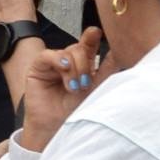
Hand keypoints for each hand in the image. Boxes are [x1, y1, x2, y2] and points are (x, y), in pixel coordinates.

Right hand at [18, 26, 106, 152]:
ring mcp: (53, 64)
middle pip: (79, 48)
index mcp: (83, 64)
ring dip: (74, 69)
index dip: (92, 37)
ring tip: (73, 87)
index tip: (96, 33)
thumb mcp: (97, 87)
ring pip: (67, 51)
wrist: (58, 126)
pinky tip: (63, 68)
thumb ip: (107, 68)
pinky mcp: (38, 68)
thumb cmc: (76, 110)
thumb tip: (121, 50)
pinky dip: (58, 60)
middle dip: (85, 65)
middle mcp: (69, 62)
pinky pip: (48, 55)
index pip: (89, 45)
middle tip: (85, 84)